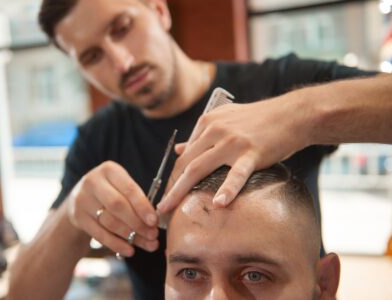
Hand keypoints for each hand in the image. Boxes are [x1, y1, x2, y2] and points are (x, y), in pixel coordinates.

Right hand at [66, 161, 158, 256]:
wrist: (80, 198)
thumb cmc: (111, 192)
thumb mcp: (121, 186)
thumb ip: (137, 199)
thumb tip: (155, 223)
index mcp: (109, 170)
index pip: (129, 189)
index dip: (143, 206)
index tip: (155, 221)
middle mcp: (93, 182)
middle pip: (118, 205)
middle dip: (138, 222)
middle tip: (153, 235)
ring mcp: (82, 199)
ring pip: (109, 221)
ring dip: (130, 235)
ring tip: (147, 244)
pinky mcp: (77, 217)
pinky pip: (99, 234)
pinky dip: (116, 244)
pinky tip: (130, 251)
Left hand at [157, 95, 309, 212]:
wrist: (292, 114)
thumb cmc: (259, 119)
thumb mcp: (225, 120)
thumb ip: (201, 135)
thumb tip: (179, 149)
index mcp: (207, 123)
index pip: (185, 154)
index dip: (174, 176)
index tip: (167, 193)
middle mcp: (215, 130)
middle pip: (186, 163)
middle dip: (170, 187)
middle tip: (161, 207)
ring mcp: (232, 142)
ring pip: (200, 168)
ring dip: (181, 190)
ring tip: (170, 208)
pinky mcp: (251, 152)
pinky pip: (236, 174)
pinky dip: (227, 189)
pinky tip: (219, 203)